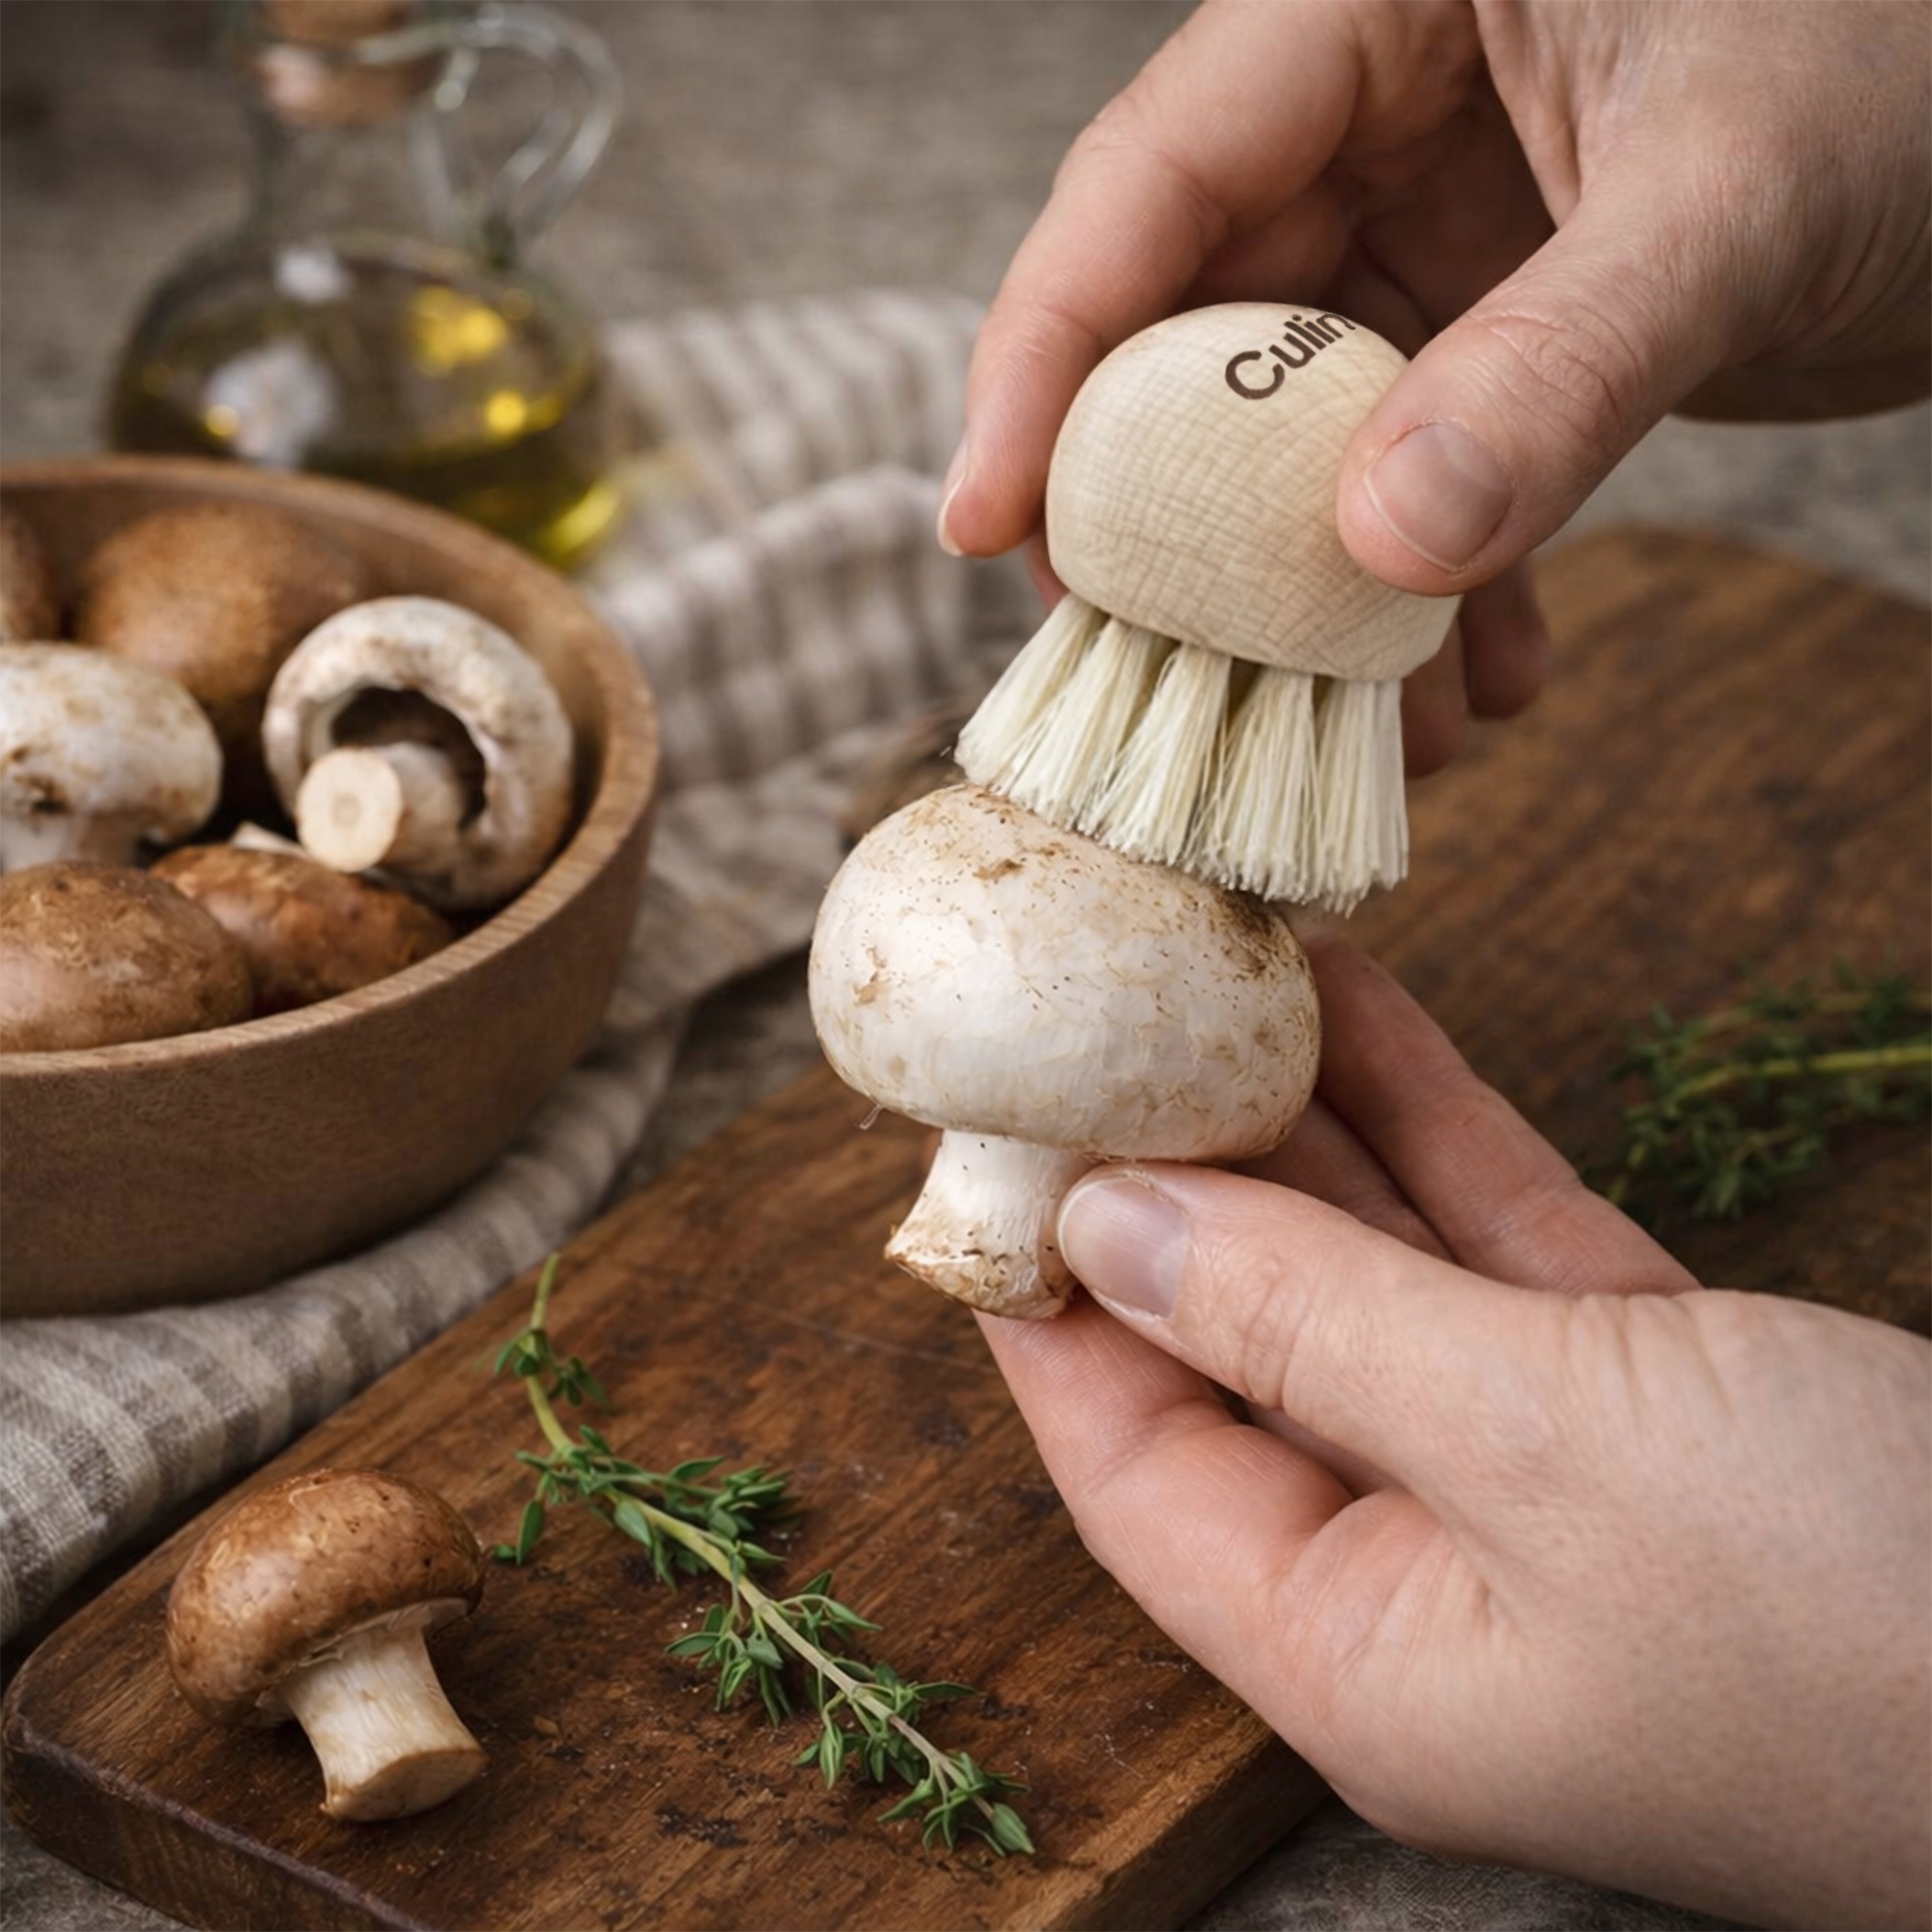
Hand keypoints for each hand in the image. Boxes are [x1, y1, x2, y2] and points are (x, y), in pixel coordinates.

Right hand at [939, 0, 1931, 773]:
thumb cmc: (1915, 62)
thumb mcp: (1735, 200)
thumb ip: (1560, 369)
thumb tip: (1380, 548)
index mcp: (1368, 12)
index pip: (1144, 188)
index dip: (1045, 360)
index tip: (985, 524)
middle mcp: (1364, 126)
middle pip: (1188, 344)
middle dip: (1185, 537)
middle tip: (1177, 685)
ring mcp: (1422, 240)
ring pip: (1296, 446)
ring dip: (1322, 611)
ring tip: (1380, 742)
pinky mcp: (1484, 337)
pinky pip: (1412, 483)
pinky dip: (1435, 603)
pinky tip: (1486, 695)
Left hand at [978, 941, 1930, 1928]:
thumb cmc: (1861, 1615)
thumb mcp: (1546, 1443)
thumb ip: (1310, 1325)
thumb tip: (1109, 1224)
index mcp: (1358, 1648)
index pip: (1129, 1460)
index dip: (1046, 1303)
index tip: (988, 1146)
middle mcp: (1427, 1572)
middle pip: (1237, 1352)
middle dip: (1166, 1185)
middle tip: (1087, 1024)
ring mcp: (1543, 1480)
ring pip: (1367, 1275)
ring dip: (1292, 1127)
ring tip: (1199, 974)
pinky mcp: (1652, 1397)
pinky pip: (1492, 1246)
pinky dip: (1424, 1129)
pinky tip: (1349, 1010)